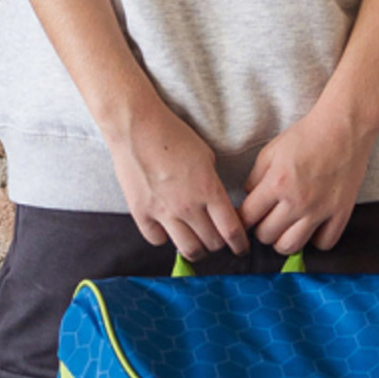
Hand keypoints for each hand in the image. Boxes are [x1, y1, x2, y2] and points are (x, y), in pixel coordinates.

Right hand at [103, 97, 250, 260]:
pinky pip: (157, 240)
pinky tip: (168, 229)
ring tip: (196, 242)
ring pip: (188, 250)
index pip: (232, 231)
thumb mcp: (206, 157)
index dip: (240, 244)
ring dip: (197, 249)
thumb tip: (216, 204)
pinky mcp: (142, 213)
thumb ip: (212, 185)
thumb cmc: (173, 135)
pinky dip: (165, 238)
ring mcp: (163, 213)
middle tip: (218, 239)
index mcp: (209, 190)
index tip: (241, 247)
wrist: (137, 127)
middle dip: (219, 244)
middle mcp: (188, 207)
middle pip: (212, 244)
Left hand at [238, 100, 377, 254]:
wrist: (343, 128)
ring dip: (282, 241)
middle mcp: (297, 201)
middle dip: (261, 229)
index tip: (245, 219)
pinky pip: (324, 244)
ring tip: (285, 229)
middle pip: (266, 235)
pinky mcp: (341, 213)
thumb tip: (249, 201)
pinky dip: (315, 241)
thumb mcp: (270, 152)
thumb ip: (254, 179)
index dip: (242, 220)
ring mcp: (320, 210)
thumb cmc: (306, 136)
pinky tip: (311, 228)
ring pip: (291, 246)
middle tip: (266, 220)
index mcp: (276, 183)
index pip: (248, 217)